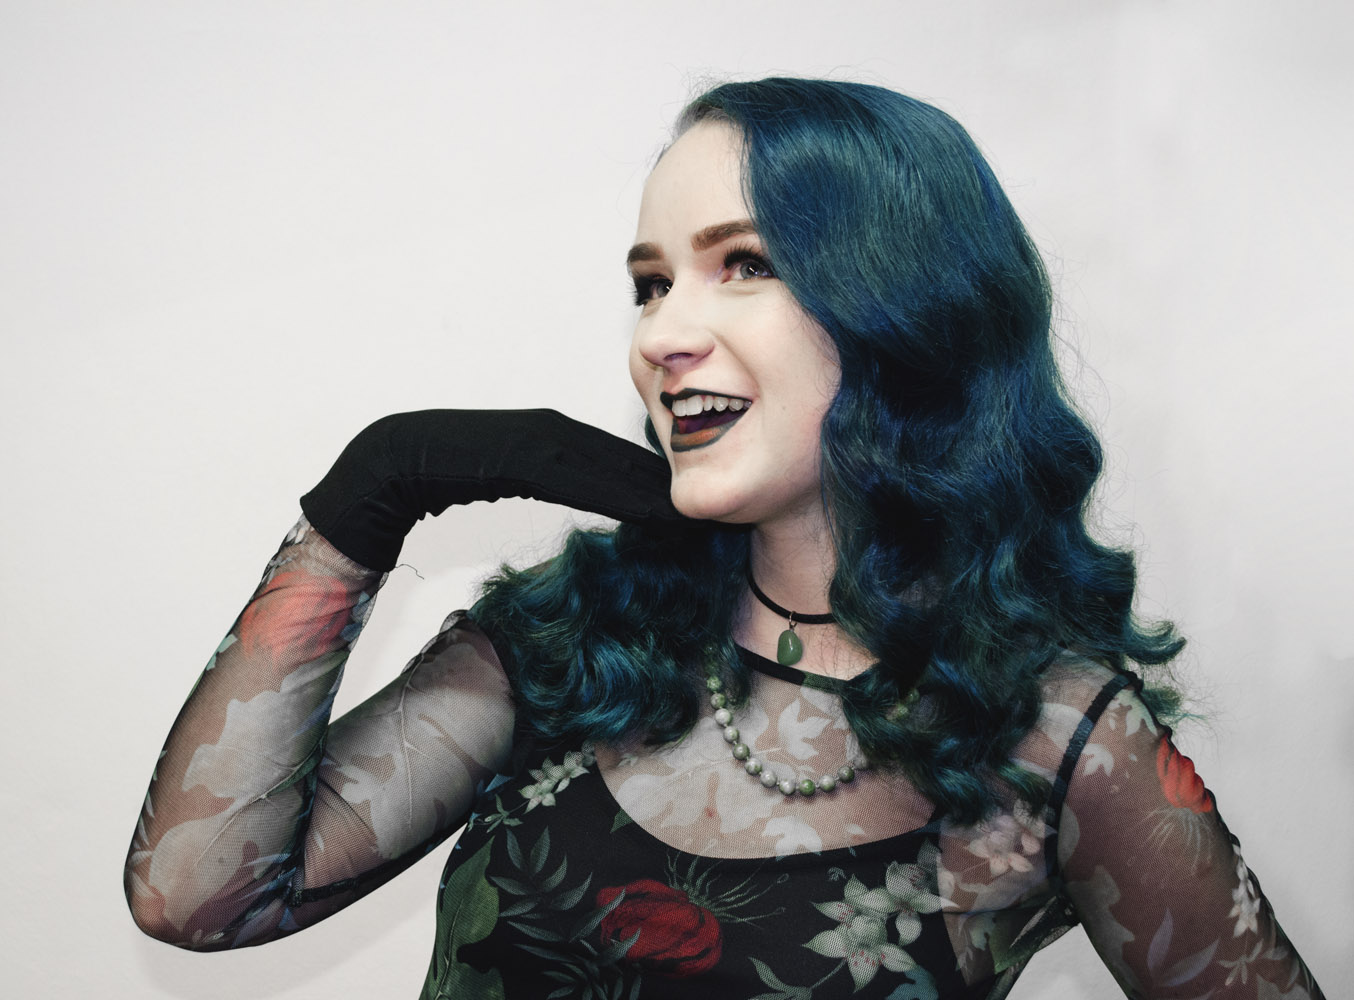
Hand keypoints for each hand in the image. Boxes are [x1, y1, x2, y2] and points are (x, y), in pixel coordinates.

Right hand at [300, 409, 682, 570]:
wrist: (388, 462)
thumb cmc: (445, 472)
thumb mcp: (507, 474)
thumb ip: (546, 476)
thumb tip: (584, 493)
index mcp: (551, 433)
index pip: (616, 458)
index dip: (657, 480)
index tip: (698, 503)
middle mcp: (550, 429)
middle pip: (622, 458)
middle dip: (668, 485)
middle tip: (716, 510)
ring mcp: (534, 439)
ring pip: (607, 466)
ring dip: (653, 490)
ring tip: (696, 514)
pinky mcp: (515, 455)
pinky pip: (575, 477)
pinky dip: (614, 493)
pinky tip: (646, 510)